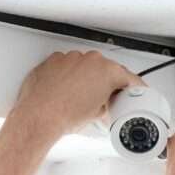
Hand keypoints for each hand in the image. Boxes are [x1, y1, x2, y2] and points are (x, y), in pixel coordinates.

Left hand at [9, 50, 145, 137]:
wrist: (39, 116)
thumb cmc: (65, 115)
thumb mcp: (98, 114)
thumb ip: (107, 102)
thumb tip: (103, 104)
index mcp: (107, 71)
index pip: (128, 77)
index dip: (134, 86)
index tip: (135, 89)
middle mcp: (90, 60)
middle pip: (106, 69)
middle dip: (107, 83)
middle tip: (104, 99)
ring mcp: (70, 58)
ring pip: (85, 66)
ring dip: (86, 78)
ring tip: (80, 97)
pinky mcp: (54, 61)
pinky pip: (67, 65)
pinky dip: (68, 75)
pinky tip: (66, 91)